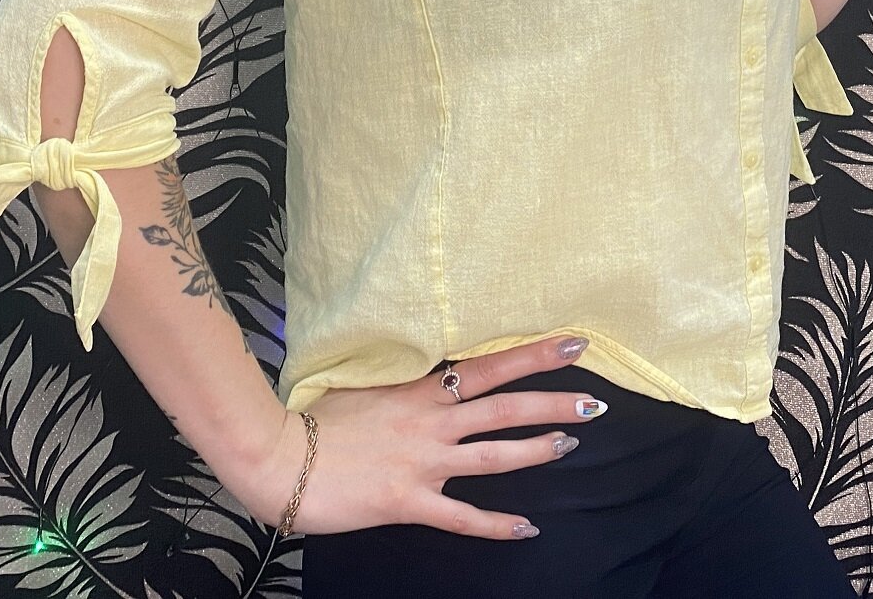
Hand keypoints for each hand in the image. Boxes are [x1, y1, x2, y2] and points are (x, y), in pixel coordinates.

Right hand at [248, 334, 602, 539]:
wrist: (276, 456)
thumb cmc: (310, 419)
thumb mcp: (361, 384)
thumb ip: (397, 381)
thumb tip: (420, 367)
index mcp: (418, 390)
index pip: (487, 366)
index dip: (532, 355)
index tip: (572, 343)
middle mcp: (429, 422)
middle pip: (504, 407)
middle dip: (552, 402)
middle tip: (595, 399)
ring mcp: (422, 463)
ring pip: (494, 456)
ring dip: (537, 451)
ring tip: (572, 444)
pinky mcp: (408, 501)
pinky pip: (462, 516)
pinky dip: (496, 525)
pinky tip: (527, 528)